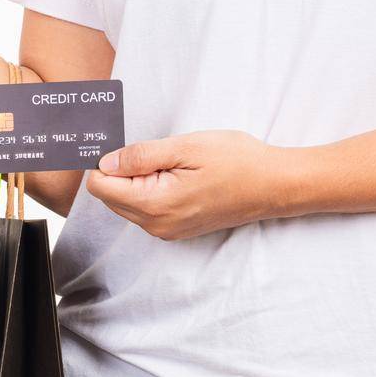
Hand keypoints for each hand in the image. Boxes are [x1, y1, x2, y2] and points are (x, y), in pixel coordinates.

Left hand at [85, 130, 300, 239]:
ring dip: (137, 181)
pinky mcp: (175, 229)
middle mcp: (155, 224)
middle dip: (121, 172)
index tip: (123, 146)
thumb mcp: (186, 147)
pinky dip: (150, 191)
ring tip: (171, 164)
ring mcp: (166, 230)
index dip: (105, 162)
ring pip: (127, 203)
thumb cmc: (237, 162)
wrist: (275, 185)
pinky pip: (145, 209)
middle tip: (154, 152)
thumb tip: (105, 162)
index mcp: (154, 204)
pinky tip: (176, 176)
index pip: (100, 187)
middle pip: (110, 196)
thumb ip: (140, 156)